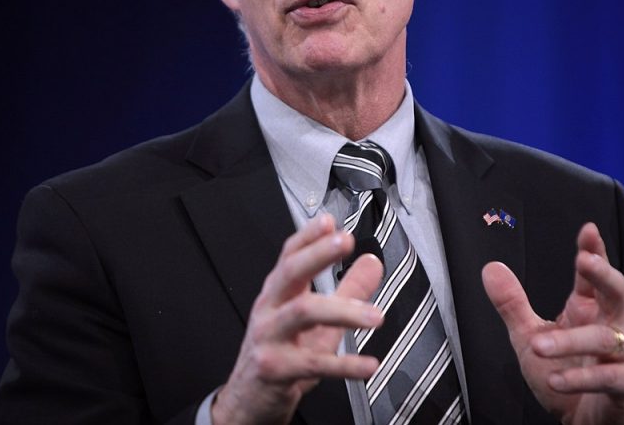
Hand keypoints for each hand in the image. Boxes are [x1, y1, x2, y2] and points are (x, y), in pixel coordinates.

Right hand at [211, 214, 384, 424]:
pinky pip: (312, 364)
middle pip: (289, 273)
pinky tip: (367, 364)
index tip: (330, 221)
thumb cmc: (281, 356)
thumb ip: (346, 290)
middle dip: (317, 254)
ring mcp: (269, 338)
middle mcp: (270, 310)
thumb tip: (371, 262)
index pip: (289, 255)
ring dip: (342, 310)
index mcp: (279, 294)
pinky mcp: (274, 369)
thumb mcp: (318, 323)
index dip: (308, 236)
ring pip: (302, 313)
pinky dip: (344, 365)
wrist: (248, 401)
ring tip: (375, 316)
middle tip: (344, 242)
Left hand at [482, 223, 623, 424]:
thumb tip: (491, 268)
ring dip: (571, 341)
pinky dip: (582, 378)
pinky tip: (556, 379)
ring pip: (605, 338)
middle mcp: (613, 327)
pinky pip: (611, 378)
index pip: (594, 276)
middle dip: (603, 273)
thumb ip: (513, 305)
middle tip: (585, 260)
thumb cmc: (564, 376)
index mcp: (590, 310)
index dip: (594, 252)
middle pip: (617, 292)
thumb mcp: (529, 338)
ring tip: (538, 346)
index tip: (588, 230)